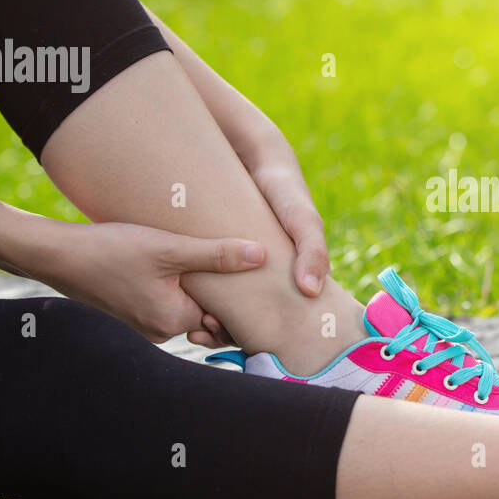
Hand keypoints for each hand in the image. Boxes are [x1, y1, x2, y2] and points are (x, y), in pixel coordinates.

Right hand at [35, 221, 264, 342]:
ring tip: (214, 260)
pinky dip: (180, 288)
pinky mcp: (132, 311)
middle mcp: (160, 330)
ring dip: (200, 290)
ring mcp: (144, 324)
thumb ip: (217, 254)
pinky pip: (167, 303)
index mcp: (173, 320)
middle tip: (240, 267)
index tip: (257, 278)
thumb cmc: (110, 250)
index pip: (226, 320)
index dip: (244, 300)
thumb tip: (261, 256)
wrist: (56, 254)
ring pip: (187, 308)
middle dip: (224, 296)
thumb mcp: (170, 248)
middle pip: (208, 317)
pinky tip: (183, 264)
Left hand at [186, 127, 326, 350]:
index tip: (236, 339)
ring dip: (207, 316)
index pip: (276, 319)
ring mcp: (237, 267)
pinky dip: (195, 292)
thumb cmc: (286, 194)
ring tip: (193, 324)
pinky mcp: (216, 255)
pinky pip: (204, 282)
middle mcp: (262, 277)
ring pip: (222, 304)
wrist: (254, 159)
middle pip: (244, 316)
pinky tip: (183, 296)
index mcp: (288, 279)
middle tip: (204, 333)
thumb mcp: (303, 221)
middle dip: (224, 330)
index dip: (258, 334)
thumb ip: (314, 253)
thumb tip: (311, 291)